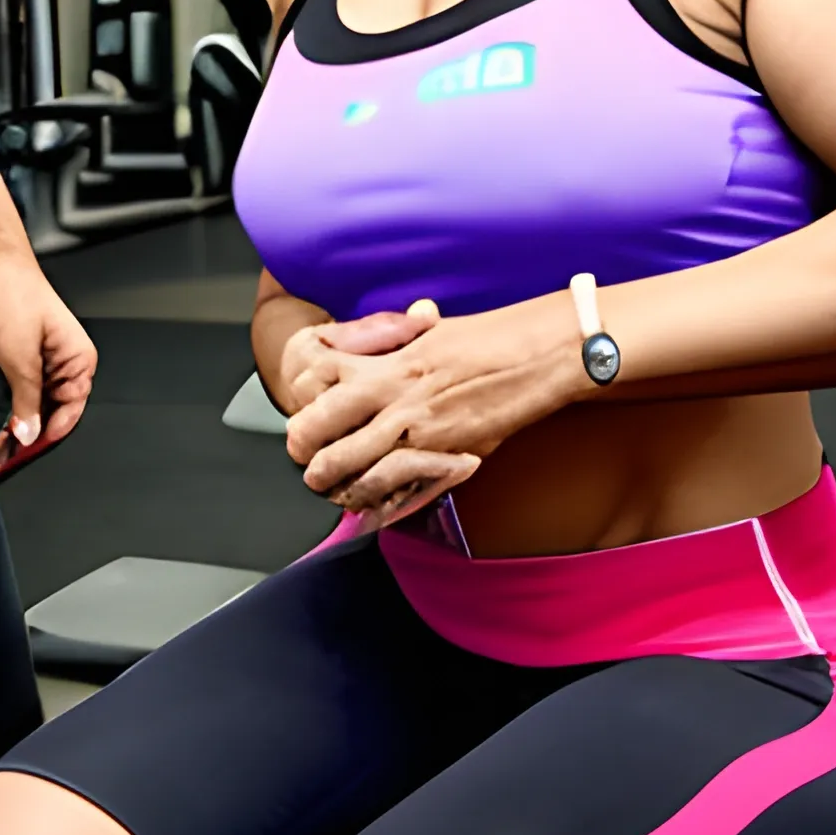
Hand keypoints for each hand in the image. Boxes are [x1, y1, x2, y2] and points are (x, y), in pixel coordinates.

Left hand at [0, 254, 96, 455]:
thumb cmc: (14, 299)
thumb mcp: (19, 356)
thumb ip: (27, 399)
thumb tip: (30, 436)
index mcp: (79, 361)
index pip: (70, 413)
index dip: (46, 437)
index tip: (21, 457)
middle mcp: (69, 364)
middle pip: (54, 413)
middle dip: (29, 437)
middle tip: (2, 459)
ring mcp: (49, 362)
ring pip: (38, 406)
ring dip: (19, 426)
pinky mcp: (31, 359)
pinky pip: (26, 392)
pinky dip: (14, 408)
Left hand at [285, 293, 576, 518]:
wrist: (535, 359)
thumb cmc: (485, 339)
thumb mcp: (426, 329)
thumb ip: (389, 340)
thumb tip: (358, 344)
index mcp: (385, 362)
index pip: (316, 377)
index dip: (300, 394)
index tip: (300, 404)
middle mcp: (393, 398)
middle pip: (320, 428)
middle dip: (304, 446)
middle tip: (302, 454)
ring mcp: (417, 434)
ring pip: (353, 468)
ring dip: (333, 481)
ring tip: (324, 485)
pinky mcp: (444, 461)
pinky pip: (397, 491)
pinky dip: (375, 502)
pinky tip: (365, 504)